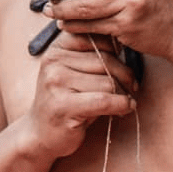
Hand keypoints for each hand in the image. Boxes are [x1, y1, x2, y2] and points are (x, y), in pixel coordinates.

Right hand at [24, 31, 136, 159]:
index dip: (115, 49)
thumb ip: (92, 55)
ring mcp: (56, 82)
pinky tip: (126, 108)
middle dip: (125, 75)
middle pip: (105, 60)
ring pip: (108, 81)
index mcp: (56, 48)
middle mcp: (53, 61)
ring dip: (122, 93)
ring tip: (123, 101)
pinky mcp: (63, 105)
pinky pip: (104, 100)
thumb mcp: (73, 72)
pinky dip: (121, 105)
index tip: (121, 63)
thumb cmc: (66, 101)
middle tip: (131, 86)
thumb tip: (123, 42)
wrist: (41, 133)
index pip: (96, 37)